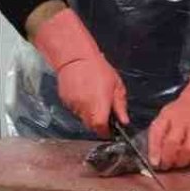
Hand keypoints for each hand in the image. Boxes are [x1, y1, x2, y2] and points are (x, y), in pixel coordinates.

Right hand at [32, 8, 128, 136]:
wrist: (75, 58)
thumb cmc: (98, 69)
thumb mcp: (117, 86)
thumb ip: (120, 106)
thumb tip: (124, 121)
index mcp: (99, 106)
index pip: (100, 129)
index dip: (105, 131)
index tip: (110, 130)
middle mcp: (85, 109)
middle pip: (91, 125)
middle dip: (98, 123)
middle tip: (103, 111)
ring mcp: (73, 106)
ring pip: (82, 117)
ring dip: (88, 113)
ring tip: (92, 97)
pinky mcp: (65, 102)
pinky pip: (75, 109)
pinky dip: (80, 106)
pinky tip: (83, 93)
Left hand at [149, 58, 189, 170]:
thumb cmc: (180, 112)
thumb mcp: (163, 117)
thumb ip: (157, 134)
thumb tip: (153, 156)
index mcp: (168, 116)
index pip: (157, 133)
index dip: (154, 150)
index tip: (154, 162)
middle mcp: (183, 122)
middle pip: (173, 144)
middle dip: (167, 159)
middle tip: (164, 165)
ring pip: (188, 151)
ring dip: (180, 162)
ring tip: (176, 163)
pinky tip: (189, 159)